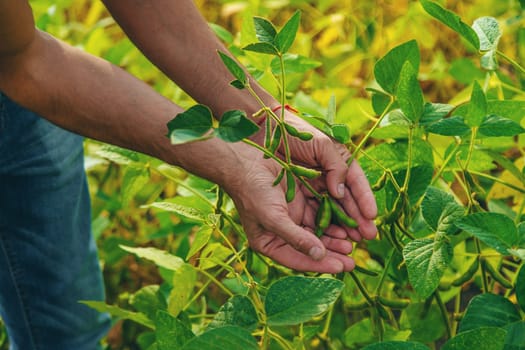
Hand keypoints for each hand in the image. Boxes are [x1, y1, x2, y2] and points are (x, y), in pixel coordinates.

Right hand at [223, 144, 355, 272]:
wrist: (245, 161)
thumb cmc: (253, 193)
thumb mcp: (273, 218)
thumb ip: (296, 238)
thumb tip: (319, 255)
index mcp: (270, 243)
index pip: (299, 260)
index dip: (321, 264)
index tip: (342, 267)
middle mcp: (283, 232)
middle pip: (311, 248)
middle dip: (332, 253)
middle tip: (353, 260)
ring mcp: (292, 215)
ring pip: (319, 231)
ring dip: (335, 236)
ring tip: (352, 243)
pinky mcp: (300, 199)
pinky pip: (320, 212)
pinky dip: (333, 218)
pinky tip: (346, 223)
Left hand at [253, 110, 377, 242]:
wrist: (262, 134)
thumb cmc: (294, 134)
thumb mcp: (322, 145)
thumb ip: (338, 166)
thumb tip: (341, 193)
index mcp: (335, 164)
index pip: (355, 184)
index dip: (365, 200)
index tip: (372, 215)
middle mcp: (324, 180)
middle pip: (345, 204)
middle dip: (357, 220)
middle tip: (368, 236)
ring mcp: (309, 192)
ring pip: (329, 214)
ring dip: (341, 229)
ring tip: (352, 242)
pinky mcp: (293, 202)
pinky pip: (310, 219)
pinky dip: (321, 229)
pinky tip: (331, 239)